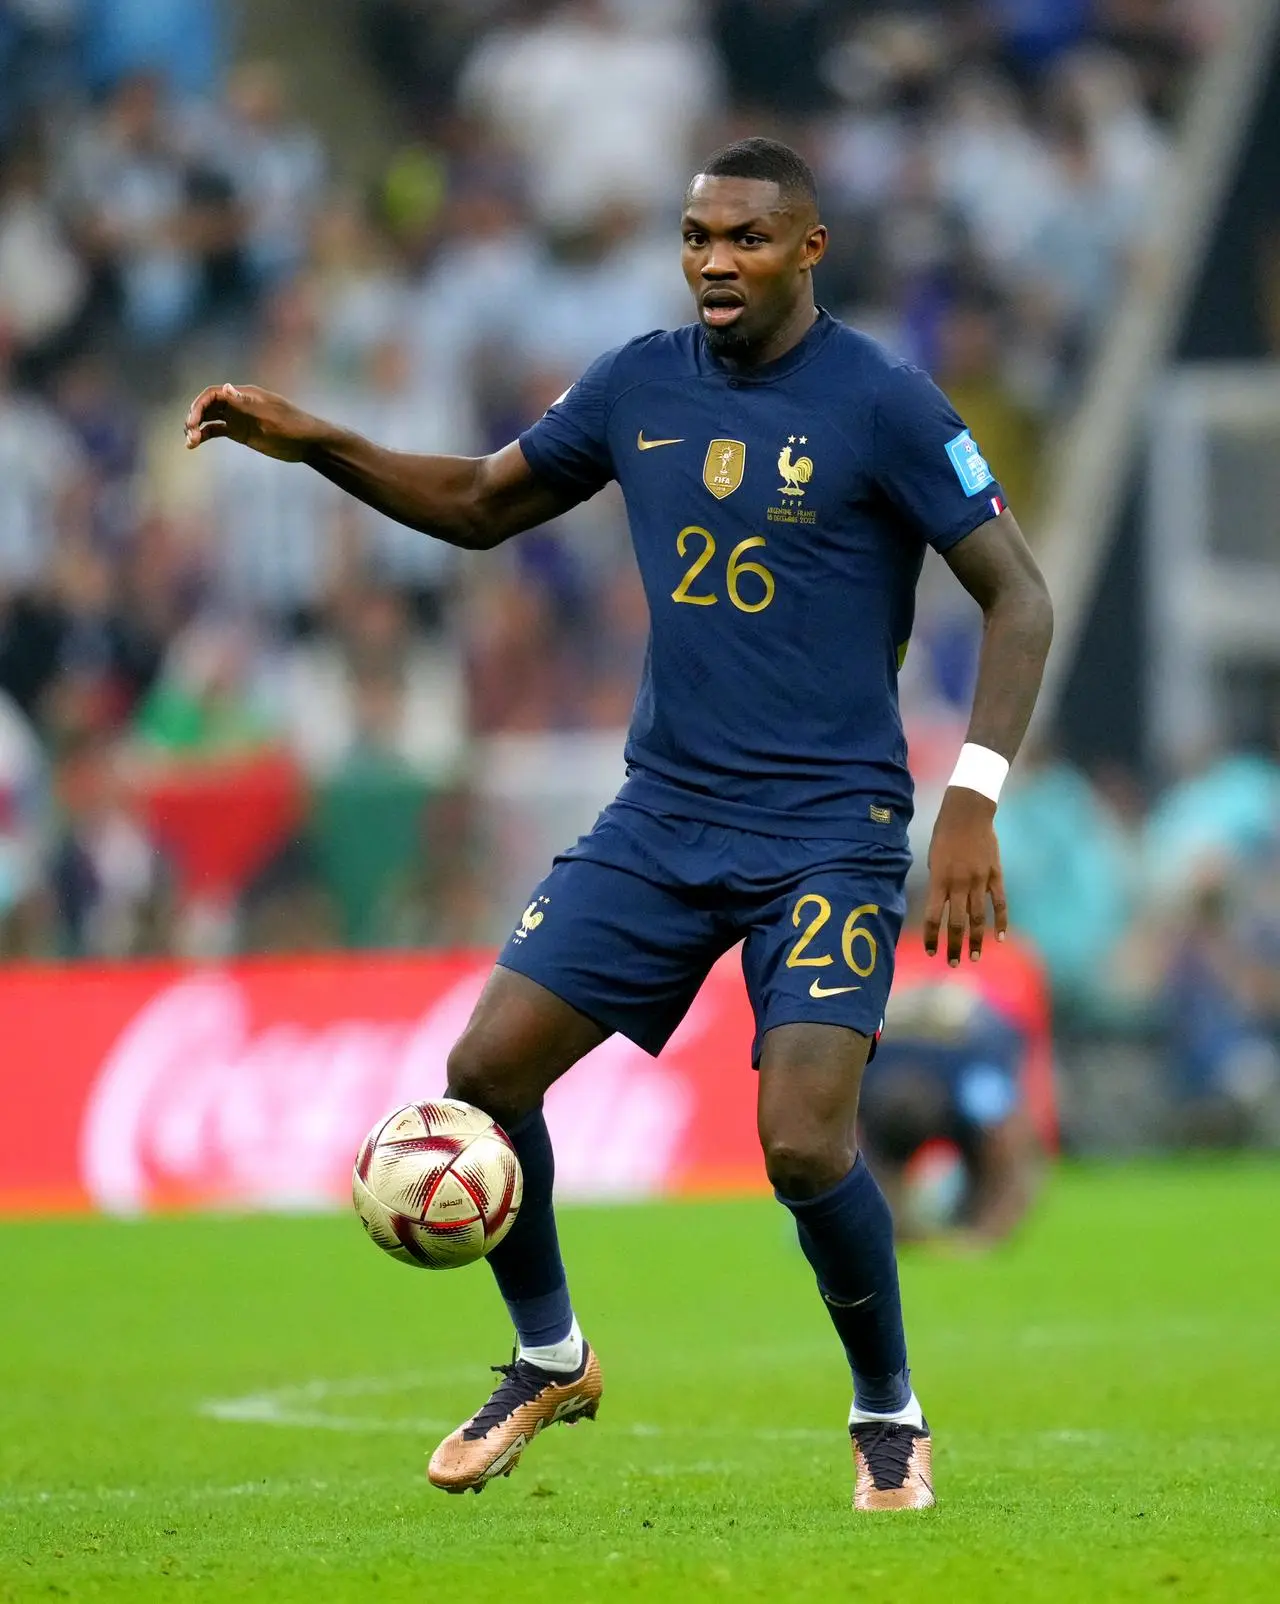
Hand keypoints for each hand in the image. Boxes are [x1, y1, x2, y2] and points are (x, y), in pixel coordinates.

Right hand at [184, 383, 318, 462]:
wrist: (308, 443)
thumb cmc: (292, 426)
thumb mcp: (268, 416)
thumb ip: (245, 404)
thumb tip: (225, 387)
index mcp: (245, 395)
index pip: (213, 394)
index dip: (199, 405)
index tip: (192, 422)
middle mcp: (238, 404)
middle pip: (208, 405)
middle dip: (195, 417)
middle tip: (189, 433)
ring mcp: (238, 418)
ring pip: (209, 418)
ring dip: (197, 427)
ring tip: (190, 442)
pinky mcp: (240, 432)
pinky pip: (217, 430)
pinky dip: (205, 435)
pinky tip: (194, 444)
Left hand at [922, 785, 1008, 964]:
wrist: (968, 812)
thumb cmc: (944, 834)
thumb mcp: (932, 859)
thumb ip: (937, 883)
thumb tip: (939, 904)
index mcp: (939, 880)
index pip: (932, 916)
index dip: (932, 936)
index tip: (932, 951)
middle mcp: (958, 883)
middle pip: (956, 922)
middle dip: (954, 945)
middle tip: (953, 963)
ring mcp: (979, 880)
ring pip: (978, 917)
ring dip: (975, 939)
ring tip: (974, 957)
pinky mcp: (995, 875)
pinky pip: (999, 903)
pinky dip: (1001, 921)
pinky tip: (1000, 938)